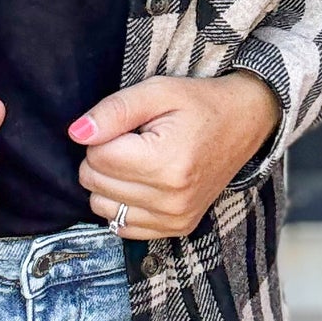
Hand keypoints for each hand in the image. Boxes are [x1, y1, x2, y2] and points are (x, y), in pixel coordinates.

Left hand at [70, 73, 280, 239]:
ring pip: (101, 207)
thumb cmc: (199, 104)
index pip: (96, 157)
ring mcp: (175, 218)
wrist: (244, 124)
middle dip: (104, 157)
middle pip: (94, 183)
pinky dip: (122, 204)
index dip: (103, 135)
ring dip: (109, 182)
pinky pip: (121, 226)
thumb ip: (114, 111)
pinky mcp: (177, 228)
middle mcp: (172, 199)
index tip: (129, 126)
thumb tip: (77, 134)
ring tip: (138, 161)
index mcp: (167, 163)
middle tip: (134, 141)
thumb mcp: (157, 92)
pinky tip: (142, 183)